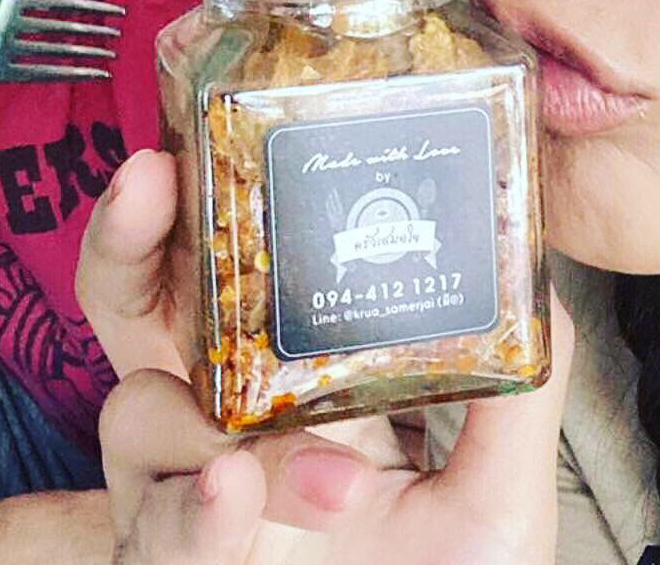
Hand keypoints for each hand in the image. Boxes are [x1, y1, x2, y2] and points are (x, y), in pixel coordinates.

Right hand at [78, 150, 573, 563]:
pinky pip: (154, 529)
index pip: (231, 266)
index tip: (210, 136)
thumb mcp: (496, 497)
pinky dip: (186, 517)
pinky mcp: (165, 559)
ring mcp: (183, 493)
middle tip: (146, 178)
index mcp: (293, 374)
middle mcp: (223, 416)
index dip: (213, 198)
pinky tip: (227, 500)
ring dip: (200, 429)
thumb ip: (516, 392)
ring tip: (277, 468)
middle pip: (134, 304)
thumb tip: (534, 273)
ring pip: (133, 415)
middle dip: (125, 236)